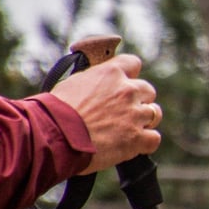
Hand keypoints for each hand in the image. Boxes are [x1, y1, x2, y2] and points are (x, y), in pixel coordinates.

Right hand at [50, 54, 161, 174]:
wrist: (54, 136)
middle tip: (123, 112)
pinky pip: (154, 139)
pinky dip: (146, 142)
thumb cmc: (55, 111)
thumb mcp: (74, 83)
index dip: (129, 75)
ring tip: (126, 129)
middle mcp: (127, 90)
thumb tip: (99, 83)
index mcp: (111, 73)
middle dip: (138, 100)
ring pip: (154, 113)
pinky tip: (134, 145)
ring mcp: (135, 114)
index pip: (133, 63)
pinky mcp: (136, 138)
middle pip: (147, 90)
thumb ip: (95, 80)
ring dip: (143, 121)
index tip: (123, 84)